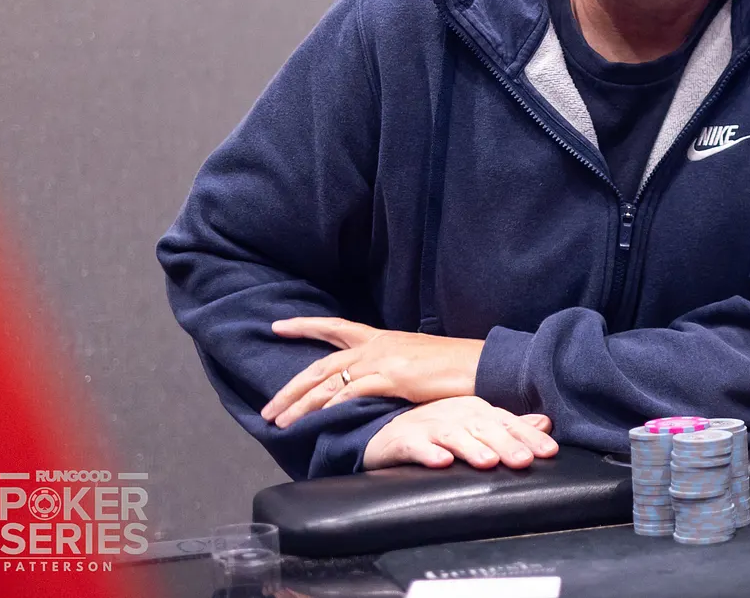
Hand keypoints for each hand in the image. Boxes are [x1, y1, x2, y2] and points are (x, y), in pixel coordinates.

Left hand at [260, 317, 485, 428]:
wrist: (481, 364)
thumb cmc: (453, 367)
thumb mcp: (415, 362)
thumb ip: (390, 370)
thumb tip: (374, 384)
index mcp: (381, 338)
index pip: (334, 328)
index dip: (304, 327)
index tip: (277, 327)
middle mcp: (376, 345)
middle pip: (321, 365)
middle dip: (290, 388)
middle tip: (267, 408)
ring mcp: (384, 360)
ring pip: (329, 382)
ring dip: (301, 404)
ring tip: (280, 422)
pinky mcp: (394, 377)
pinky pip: (353, 392)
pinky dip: (331, 406)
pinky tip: (317, 419)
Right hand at [363, 397, 558, 469]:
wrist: (388, 431)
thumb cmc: (438, 429)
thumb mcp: (475, 424)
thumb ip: (509, 426)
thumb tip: (546, 423)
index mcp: (477, 411)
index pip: (508, 423)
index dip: (529, 436)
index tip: (550, 452)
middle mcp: (456, 415)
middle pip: (485, 429)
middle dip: (506, 444)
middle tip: (524, 461)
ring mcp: (429, 425)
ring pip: (454, 436)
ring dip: (471, 448)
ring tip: (488, 462)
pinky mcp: (404, 440)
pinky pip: (416, 446)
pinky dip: (429, 453)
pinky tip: (442, 462)